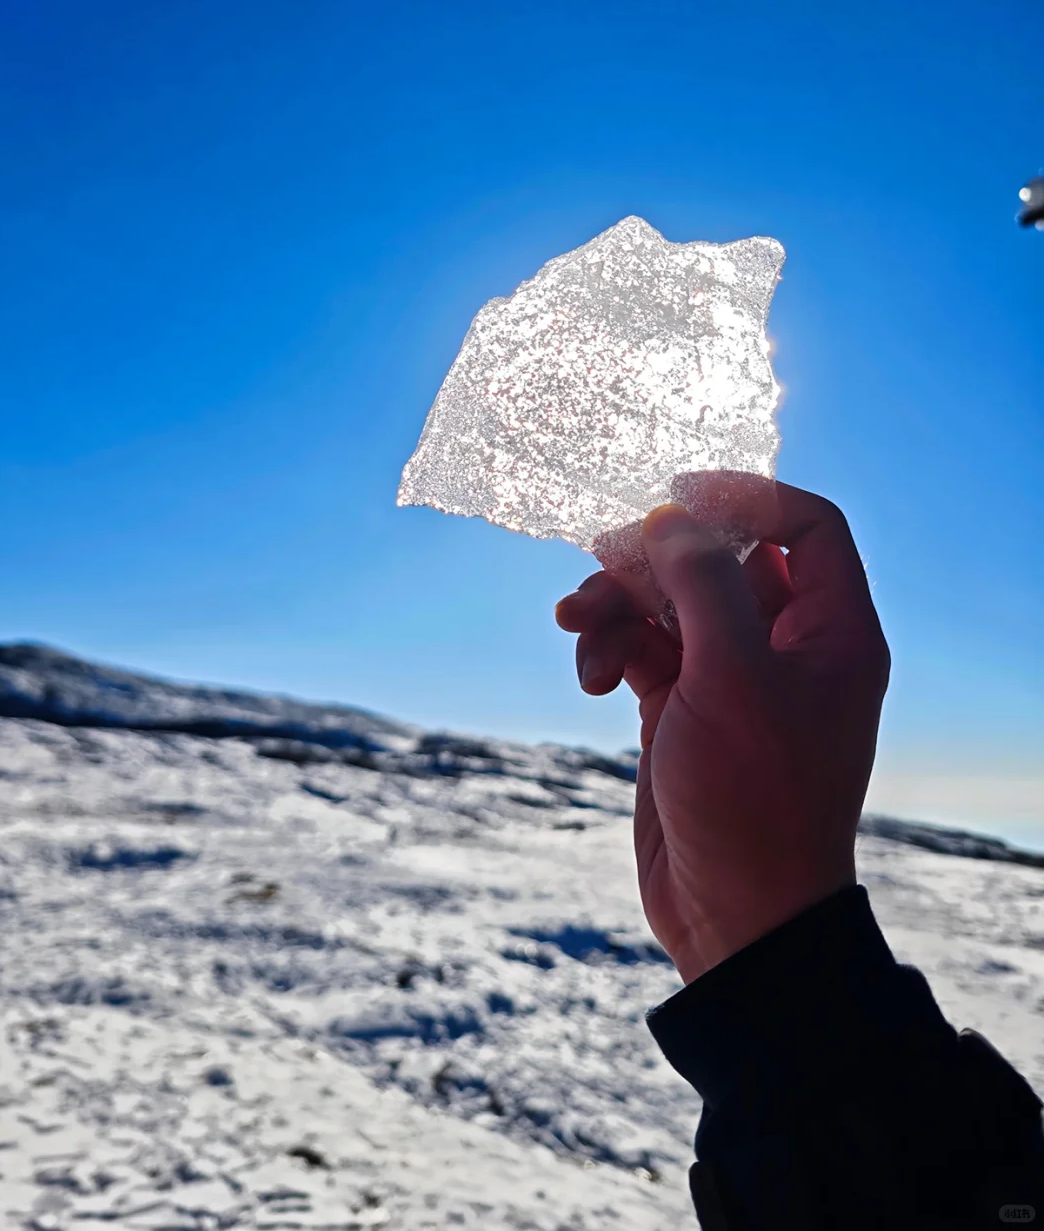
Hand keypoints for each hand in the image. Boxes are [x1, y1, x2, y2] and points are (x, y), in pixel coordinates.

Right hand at [555, 474, 889, 983]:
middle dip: (656, 557)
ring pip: (671, 601)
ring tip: (576, 627)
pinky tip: (589, 675)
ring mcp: (731, 676)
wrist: (733, 914)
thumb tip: (670, 519)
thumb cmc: (754, 801)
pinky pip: (642, 646)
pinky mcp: (683, 706)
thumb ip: (703, 584)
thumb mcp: (731, 678)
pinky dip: (610, 648)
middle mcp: (785, 645)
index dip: (748, 497)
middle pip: (721, 558)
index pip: (808, 528)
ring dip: (618, 603)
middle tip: (602, 562)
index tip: (680, 492)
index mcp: (831, 632)